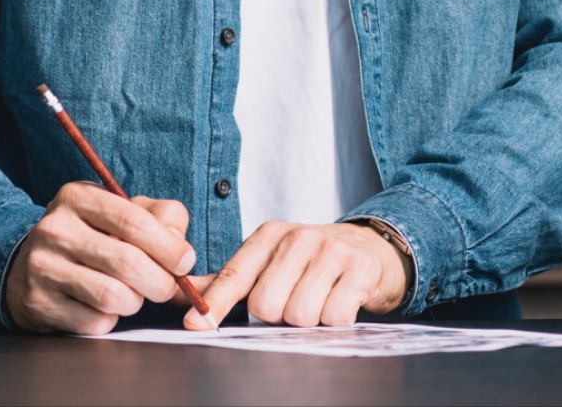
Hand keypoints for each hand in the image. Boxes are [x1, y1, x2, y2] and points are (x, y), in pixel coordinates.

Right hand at [3, 182, 196, 334]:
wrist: (32, 266)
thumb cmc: (93, 236)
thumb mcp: (124, 213)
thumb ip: (162, 219)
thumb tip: (184, 254)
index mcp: (78, 197)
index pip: (134, 222)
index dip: (169, 247)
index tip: (185, 262)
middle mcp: (55, 229)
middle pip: (127, 262)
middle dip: (160, 281)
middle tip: (167, 287)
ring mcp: (42, 267)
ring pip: (112, 296)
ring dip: (135, 302)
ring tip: (132, 295)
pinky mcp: (39, 303)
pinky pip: (94, 321)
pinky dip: (111, 319)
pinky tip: (104, 307)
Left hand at [183, 221, 406, 328]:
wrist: (373, 247)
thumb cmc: (314, 260)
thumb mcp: (272, 260)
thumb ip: (232, 280)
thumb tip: (188, 296)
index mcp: (270, 235)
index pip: (235, 275)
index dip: (215, 304)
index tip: (195, 326)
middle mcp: (298, 237)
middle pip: (265, 305)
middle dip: (279, 316)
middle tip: (296, 300)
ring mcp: (331, 250)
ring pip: (299, 315)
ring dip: (309, 320)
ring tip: (321, 299)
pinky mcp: (360, 267)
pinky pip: (333, 317)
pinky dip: (336, 320)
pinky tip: (342, 300)